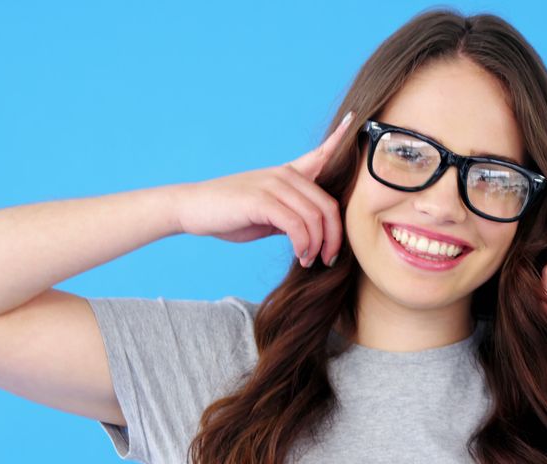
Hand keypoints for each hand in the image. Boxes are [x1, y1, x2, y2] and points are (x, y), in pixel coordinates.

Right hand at [175, 111, 353, 267]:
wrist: (192, 209)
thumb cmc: (230, 214)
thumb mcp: (268, 213)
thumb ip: (292, 215)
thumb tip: (314, 233)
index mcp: (288, 173)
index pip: (320, 153)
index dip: (340, 139)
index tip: (354, 121)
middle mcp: (284, 174)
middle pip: (328, 205)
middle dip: (334, 237)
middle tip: (328, 258)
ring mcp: (273, 185)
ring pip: (315, 218)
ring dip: (318, 246)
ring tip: (309, 260)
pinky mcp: (262, 200)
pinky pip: (298, 226)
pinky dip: (304, 245)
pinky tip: (300, 255)